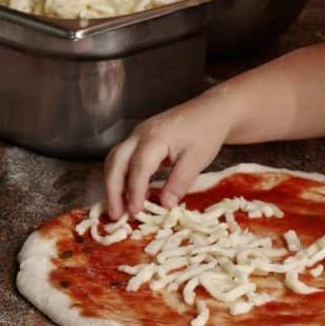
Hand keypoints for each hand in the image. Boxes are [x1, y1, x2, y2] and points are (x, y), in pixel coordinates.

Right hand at [103, 93, 230, 219]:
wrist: (212, 110)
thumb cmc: (207, 132)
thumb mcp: (198, 159)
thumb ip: (180, 182)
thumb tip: (165, 205)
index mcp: (156, 137)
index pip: (138, 167)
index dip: (134, 191)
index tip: (135, 211)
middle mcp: (140, 134)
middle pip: (116, 162)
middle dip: (113, 190)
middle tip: (116, 214)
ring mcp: (138, 135)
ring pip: (115, 159)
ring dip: (113, 184)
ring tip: (119, 208)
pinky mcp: (140, 139)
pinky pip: (124, 158)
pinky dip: (122, 176)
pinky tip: (131, 194)